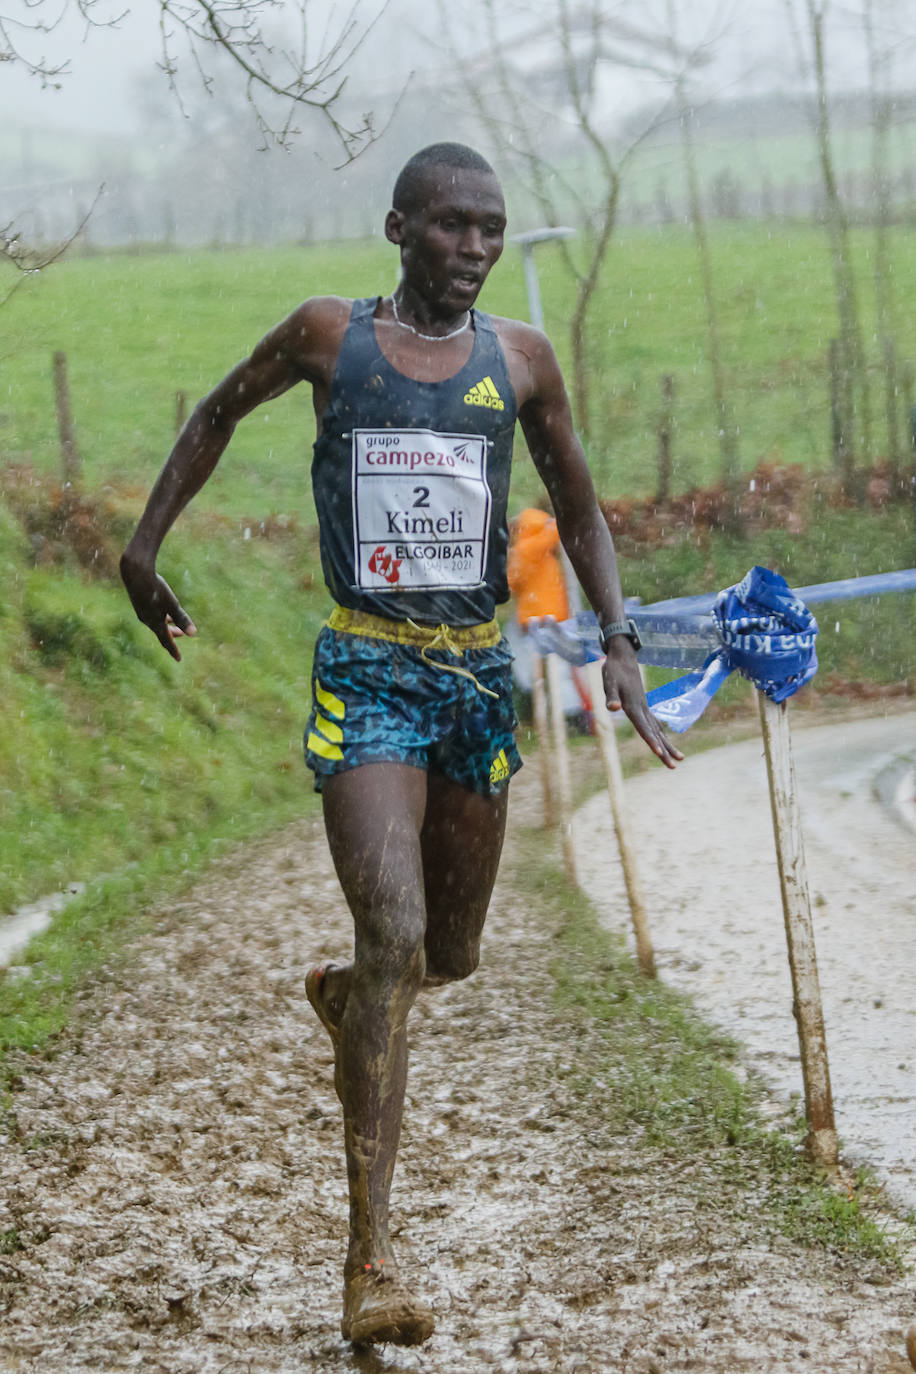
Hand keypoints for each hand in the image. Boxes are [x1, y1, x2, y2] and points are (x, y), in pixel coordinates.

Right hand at [120, 553, 196, 660]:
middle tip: (181, 636)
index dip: (173, 650)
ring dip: (166, 624)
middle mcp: (146, 619)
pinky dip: (159, 615)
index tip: (179, 659)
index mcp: (155, 622)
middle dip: (172, 635)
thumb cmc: (155, 589)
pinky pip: (151, 614)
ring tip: (173, 622)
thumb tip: (193, 634)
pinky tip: (162, 608)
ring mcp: (141, 611)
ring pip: (156, 622)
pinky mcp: (139, 602)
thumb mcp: (172, 604)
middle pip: (161, 631)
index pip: (166, 640)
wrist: (135, 572)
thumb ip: (182, 619)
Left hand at [602, 641, 682, 768]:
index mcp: (634, 706)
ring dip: (667, 746)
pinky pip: (654, 725)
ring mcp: (644, 708)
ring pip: (658, 731)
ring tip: (679, 760)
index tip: (659, 753)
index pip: (643, 728)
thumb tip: (613, 708)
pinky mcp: (643, 706)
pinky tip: (664, 744)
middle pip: (655, 734)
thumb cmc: (613, 671)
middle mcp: (642, 709)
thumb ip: (611, 696)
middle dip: (664, 751)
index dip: (651, 741)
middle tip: (674, 767)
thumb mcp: (608, 682)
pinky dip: (660, 736)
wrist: (623, 657)